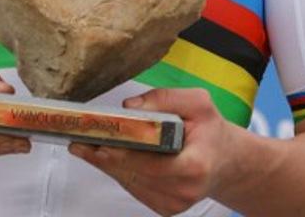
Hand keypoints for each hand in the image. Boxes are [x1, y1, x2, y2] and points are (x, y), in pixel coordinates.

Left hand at [69, 88, 236, 216]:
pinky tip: (106, 156)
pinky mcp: (164, 208)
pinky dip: (119, 171)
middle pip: (134, 173)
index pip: (151, 163)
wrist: (226, 162)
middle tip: (78, 141)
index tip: (98, 143)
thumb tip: (129, 107)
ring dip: (107, 164)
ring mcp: (173, 203)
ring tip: (85, 145)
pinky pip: (133, 186)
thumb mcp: (198, 103)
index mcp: (195, 165)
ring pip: (129, 181)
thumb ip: (165, 99)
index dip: (122, 154)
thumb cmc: (210, 131)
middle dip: (104, 156)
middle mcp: (184, 190)